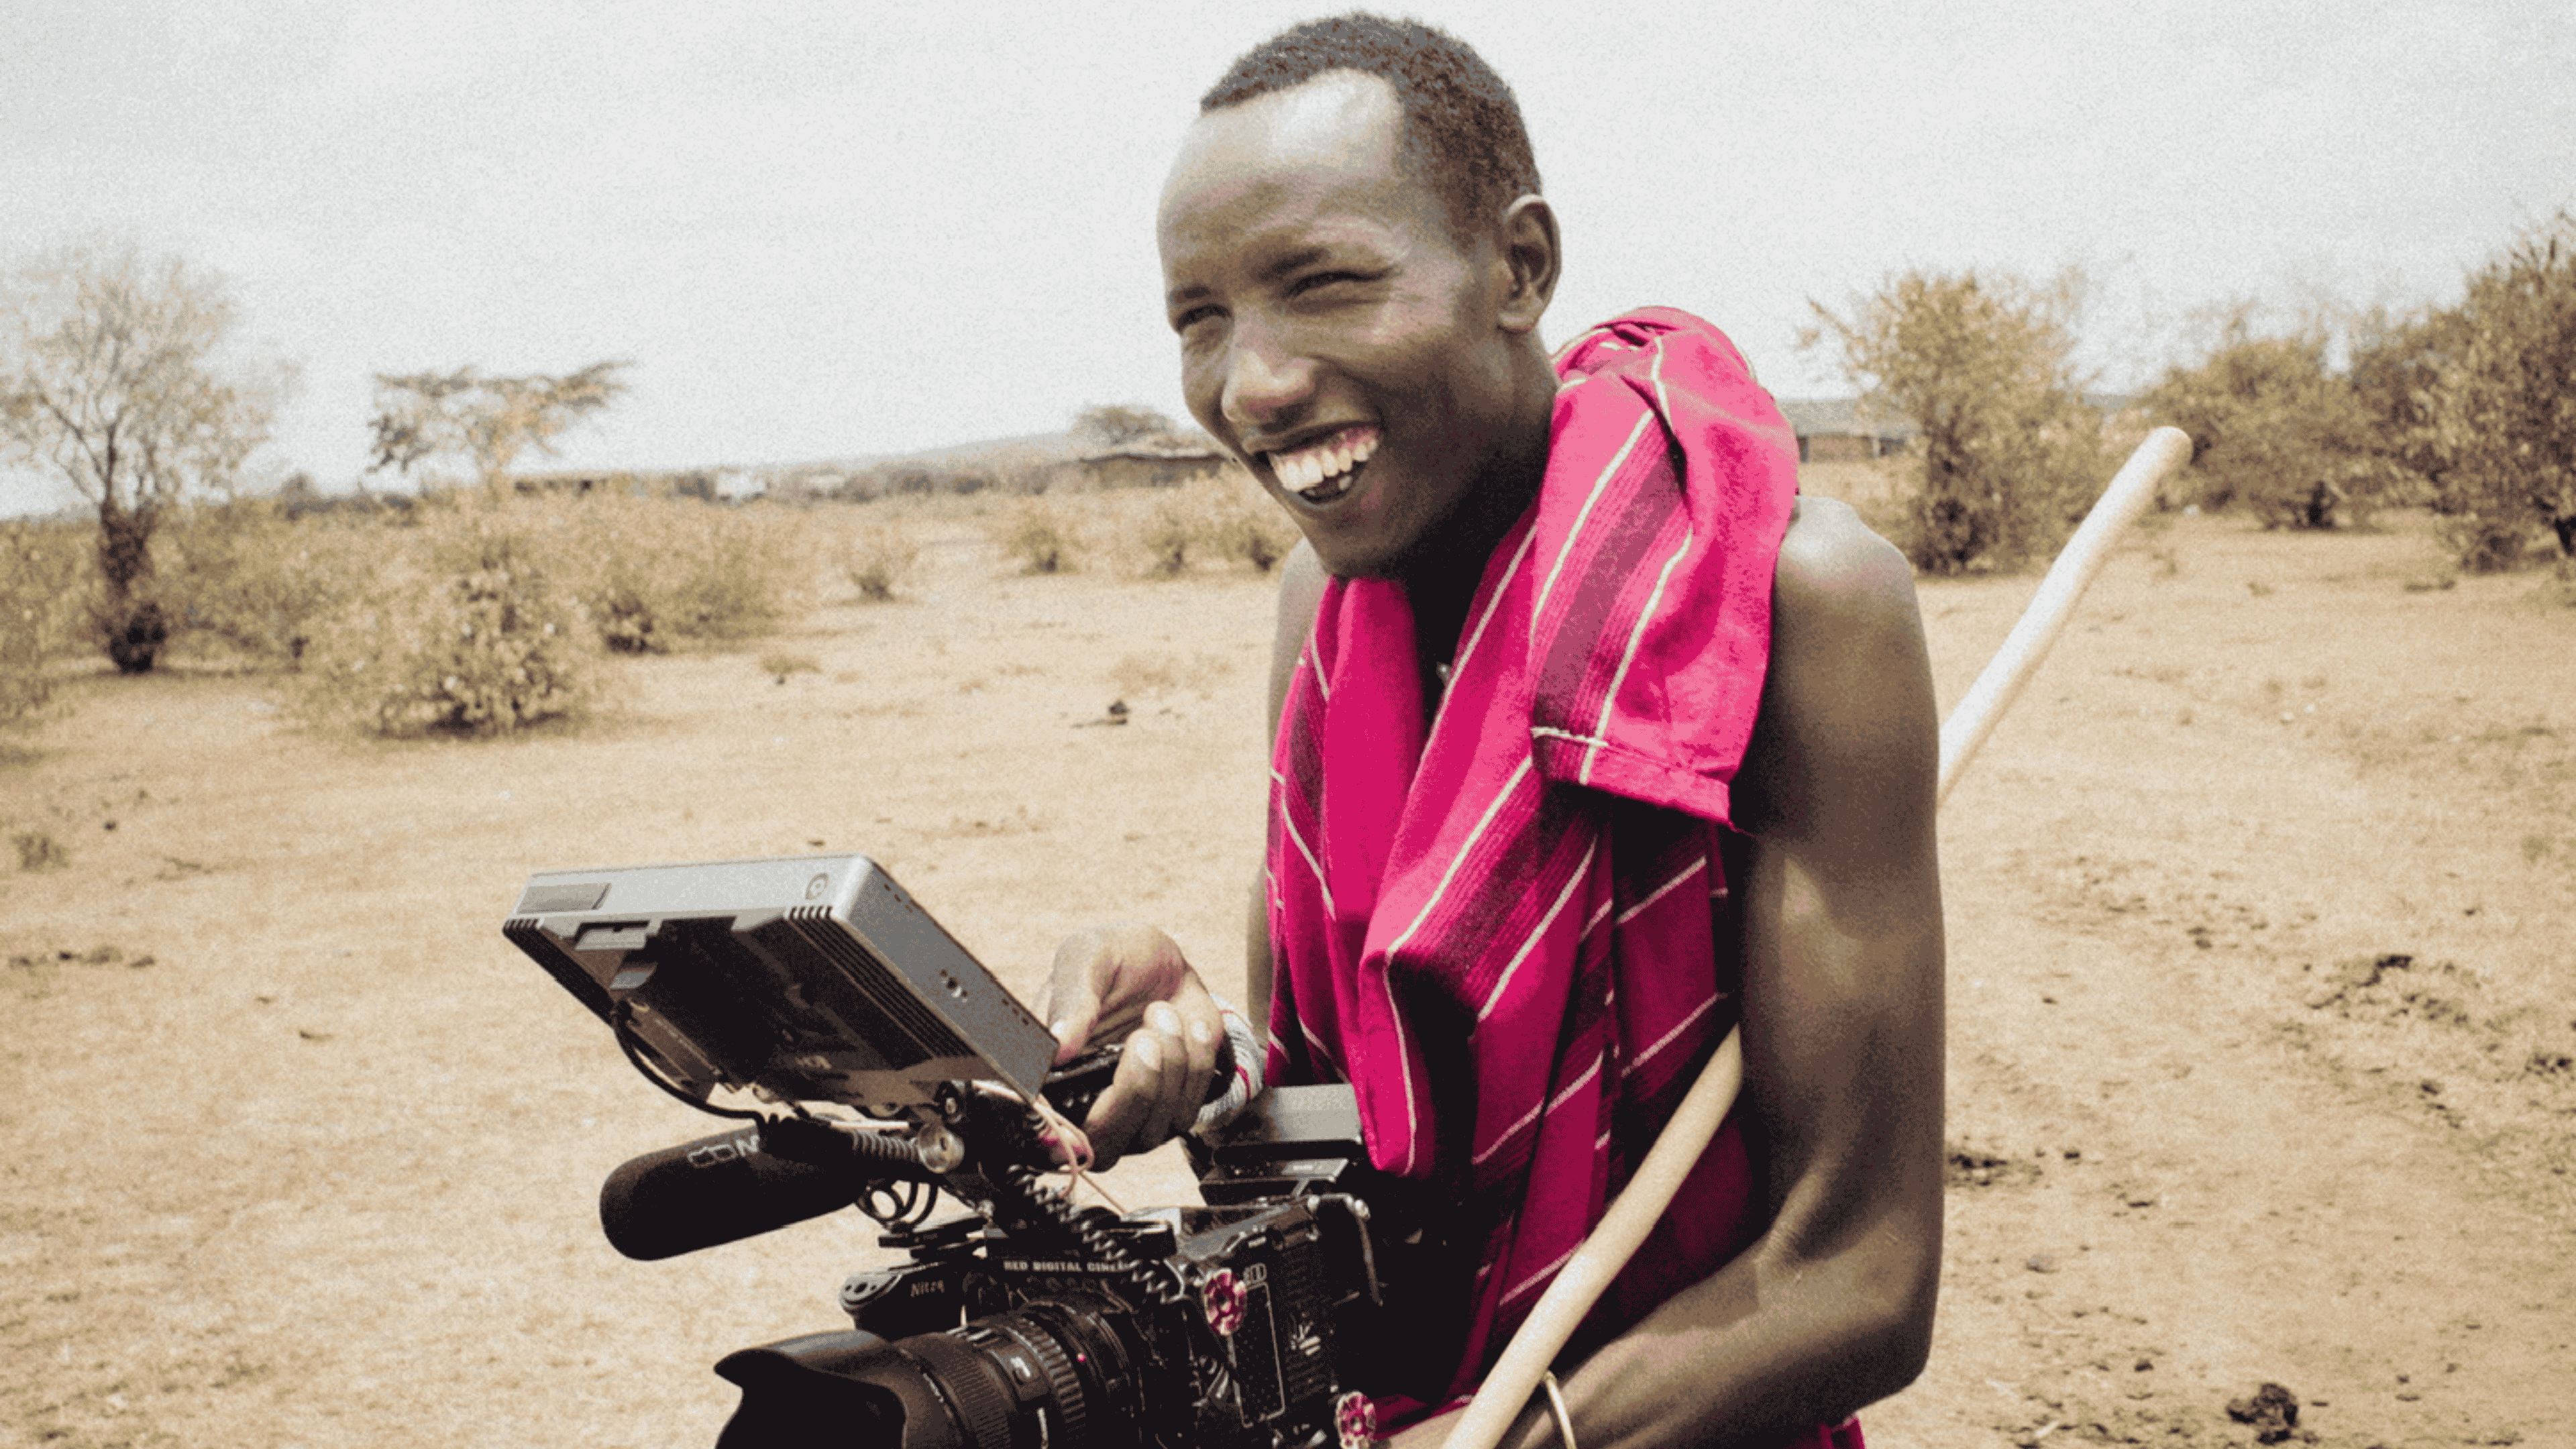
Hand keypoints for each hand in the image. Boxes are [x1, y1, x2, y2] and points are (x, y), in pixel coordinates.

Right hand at [1040, 922, 1223, 1165]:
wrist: (1166, 962)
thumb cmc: (1116, 959)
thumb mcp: (1087, 956)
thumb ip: (1072, 998)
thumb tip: (1058, 1046)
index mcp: (1048, 1072)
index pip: (1043, 1131)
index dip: (1056, 1139)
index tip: (1081, 1108)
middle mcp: (1085, 1103)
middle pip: (1103, 1146)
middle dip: (1131, 1094)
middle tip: (1143, 1039)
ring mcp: (1129, 1113)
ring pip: (1150, 1132)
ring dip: (1168, 1068)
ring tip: (1161, 1012)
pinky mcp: (1170, 1108)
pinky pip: (1187, 1110)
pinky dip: (1194, 1064)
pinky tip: (1185, 1025)